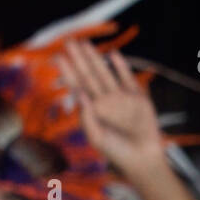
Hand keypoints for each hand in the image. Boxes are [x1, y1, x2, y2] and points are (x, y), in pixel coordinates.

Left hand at [54, 37, 167, 179]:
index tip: (57, 57)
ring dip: (95, 58)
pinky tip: (113, 54)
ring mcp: (120, 96)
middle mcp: (103, 99)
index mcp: (90, 108)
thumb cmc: (115, 151)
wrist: (142, 158)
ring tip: (85, 44)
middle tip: (68, 41)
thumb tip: (78, 93)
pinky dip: (121, 66)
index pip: (76, 85)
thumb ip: (86, 116)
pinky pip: (127, 78)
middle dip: (78, 58)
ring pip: (105, 73)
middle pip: (88, 74)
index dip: (67, 71)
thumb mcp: (96, 137)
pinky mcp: (138, 97)